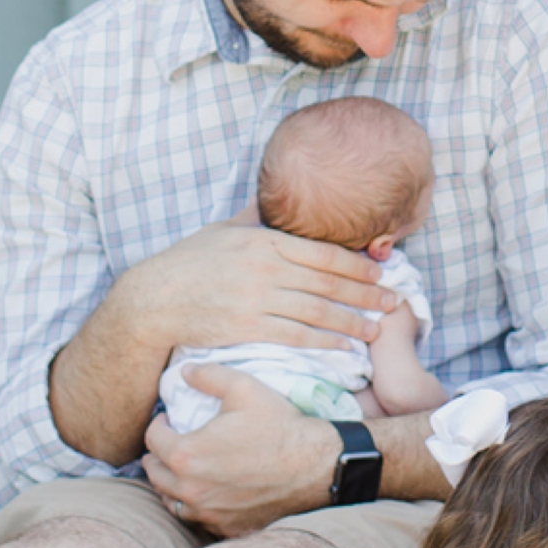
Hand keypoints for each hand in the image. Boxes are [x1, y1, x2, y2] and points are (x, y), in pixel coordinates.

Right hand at [118, 223, 386, 361]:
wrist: (154, 298)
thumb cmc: (188, 262)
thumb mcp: (222, 230)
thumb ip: (255, 219)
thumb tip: (275, 200)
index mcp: (264, 240)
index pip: (324, 252)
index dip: (358, 265)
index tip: (381, 272)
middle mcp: (265, 268)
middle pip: (329, 282)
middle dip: (366, 294)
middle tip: (393, 302)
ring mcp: (256, 299)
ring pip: (318, 311)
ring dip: (353, 322)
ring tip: (376, 328)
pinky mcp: (247, 327)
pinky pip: (296, 335)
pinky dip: (325, 341)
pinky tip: (344, 347)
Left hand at [142, 373, 337, 536]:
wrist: (316, 466)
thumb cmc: (279, 426)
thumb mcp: (243, 387)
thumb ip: (208, 376)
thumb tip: (184, 372)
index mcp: (186, 455)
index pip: (152, 440)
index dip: (158, 425)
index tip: (167, 421)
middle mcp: (190, 490)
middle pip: (155, 474)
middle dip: (159, 456)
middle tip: (169, 444)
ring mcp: (209, 513)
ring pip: (171, 501)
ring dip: (171, 484)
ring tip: (182, 470)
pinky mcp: (228, 527)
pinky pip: (199, 519)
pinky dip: (196, 505)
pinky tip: (207, 492)